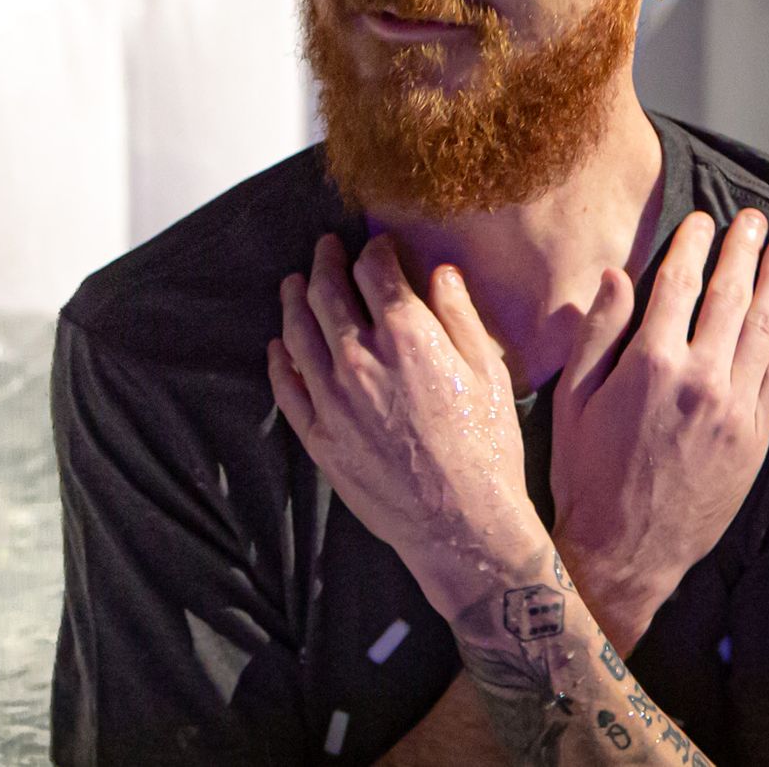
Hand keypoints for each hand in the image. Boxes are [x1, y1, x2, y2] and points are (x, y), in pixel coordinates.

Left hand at [267, 235, 545, 619]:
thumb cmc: (487, 445)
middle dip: (325, 261)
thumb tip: (440, 272)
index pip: (375, 269)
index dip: (375, 249)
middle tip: (325, 247)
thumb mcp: (489, 370)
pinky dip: (279, 359)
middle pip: (327, 292)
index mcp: (406, 334)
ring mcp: (332, 398)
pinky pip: (287, 387)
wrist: (462, 523)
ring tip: (294, 283)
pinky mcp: (319, 435)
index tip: (377, 244)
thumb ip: (459, 315)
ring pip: (298, 332)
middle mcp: (359, 358)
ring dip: (294, 300)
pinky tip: (279, 345)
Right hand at [550, 209, 768, 649]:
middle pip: (730, 296)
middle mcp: (700, 379)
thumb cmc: (587, 476)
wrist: (626, 553)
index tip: (702, 219)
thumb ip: (597, 334)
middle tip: (753, 217)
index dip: (693, 245)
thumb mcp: (572, 401)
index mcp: (650, 364)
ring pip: (765, 327)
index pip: (680, 283)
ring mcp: (735, 409)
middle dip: (743, 250)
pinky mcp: (756, 437)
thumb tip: (616, 275)